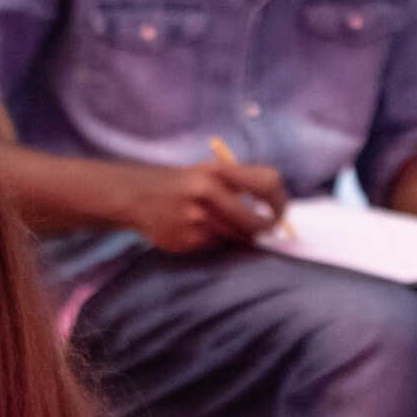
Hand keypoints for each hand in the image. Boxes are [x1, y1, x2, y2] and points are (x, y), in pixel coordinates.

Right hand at [122, 159, 288, 252]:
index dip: (279, 201)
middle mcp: (207, 192)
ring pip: (237, 237)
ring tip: (225, 225)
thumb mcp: (209, 172)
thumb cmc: (183, 184)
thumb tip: (277, 207)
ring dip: (240, 236)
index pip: (267, 183)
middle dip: (265, 229)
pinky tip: (198, 230)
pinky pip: (215, 245)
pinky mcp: (186, 239)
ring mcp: (195, 218)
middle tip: (266, 230)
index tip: (280, 212)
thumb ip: (240, 184)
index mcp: (218, 171)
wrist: (136, 195)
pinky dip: (215, 241)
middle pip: (256, 221)